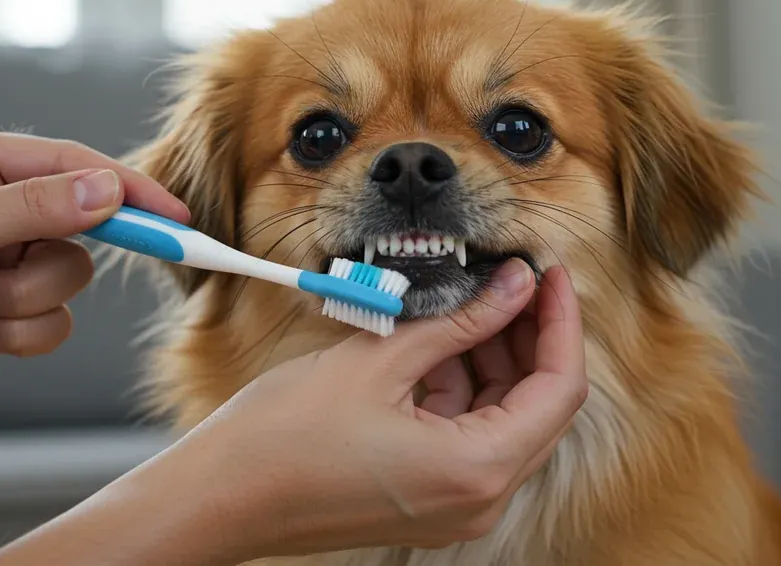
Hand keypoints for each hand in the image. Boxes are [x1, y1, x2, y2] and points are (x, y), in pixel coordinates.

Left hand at [0, 129, 189, 427]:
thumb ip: (32, 208)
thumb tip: (108, 190)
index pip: (74, 168)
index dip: (128, 193)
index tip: (175, 220)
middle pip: (79, 232)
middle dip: (38, 267)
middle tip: (7, 280)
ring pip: (67, 283)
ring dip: (18, 305)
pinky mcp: (0, 317)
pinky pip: (52, 326)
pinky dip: (15, 336)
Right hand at [0, 259, 586, 564]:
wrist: (219, 496)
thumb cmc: (284, 437)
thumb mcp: (380, 361)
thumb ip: (460, 321)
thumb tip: (514, 285)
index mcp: (478, 470)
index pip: (560, 387)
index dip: (562, 322)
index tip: (550, 274)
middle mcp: (478, 499)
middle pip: (538, 406)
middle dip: (528, 337)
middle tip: (511, 278)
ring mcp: (453, 506)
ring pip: (502, 420)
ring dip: (492, 360)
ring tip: (466, 299)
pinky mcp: (425, 500)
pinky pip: (465, 437)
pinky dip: (459, 388)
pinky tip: (432, 342)